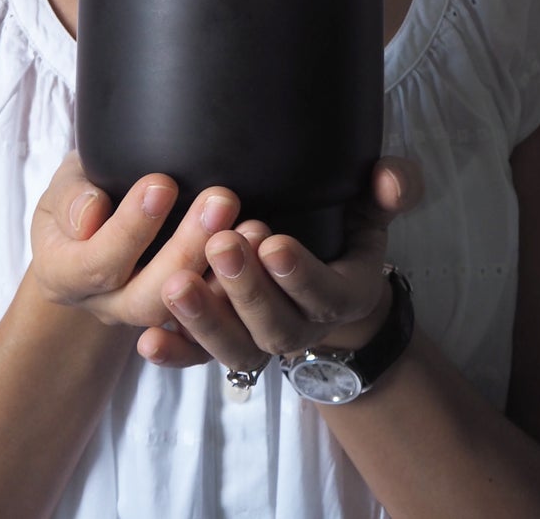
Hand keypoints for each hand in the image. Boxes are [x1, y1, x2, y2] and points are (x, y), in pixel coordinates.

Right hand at [29, 152, 242, 328]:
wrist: (96, 225)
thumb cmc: (80, 194)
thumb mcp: (63, 185)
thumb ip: (71, 197)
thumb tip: (91, 214)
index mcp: (65, 276)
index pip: (98, 264)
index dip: (131, 228)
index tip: (162, 183)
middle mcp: (105, 307)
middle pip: (148, 298)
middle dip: (187, 249)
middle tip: (221, 200)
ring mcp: (145, 317)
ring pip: (186, 314)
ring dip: (219, 273)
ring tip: (248, 226)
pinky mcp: (183, 319)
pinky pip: (213, 321)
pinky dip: (237, 291)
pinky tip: (260, 252)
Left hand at [138, 157, 422, 372]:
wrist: (323, 271)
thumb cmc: (344, 226)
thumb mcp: (373, 204)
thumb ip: (391, 186)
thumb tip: (390, 180)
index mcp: (343, 293)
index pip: (326, 295)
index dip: (301, 275)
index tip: (273, 243)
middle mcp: (302, 326)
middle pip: (275, 326)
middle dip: (247, 288)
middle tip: (221, 243)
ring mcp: (259, 338)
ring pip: (235, 347)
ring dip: (204, 320)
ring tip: (176, 285)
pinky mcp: (223, 343)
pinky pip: (199, 359)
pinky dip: (175, 354)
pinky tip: (148, 341)